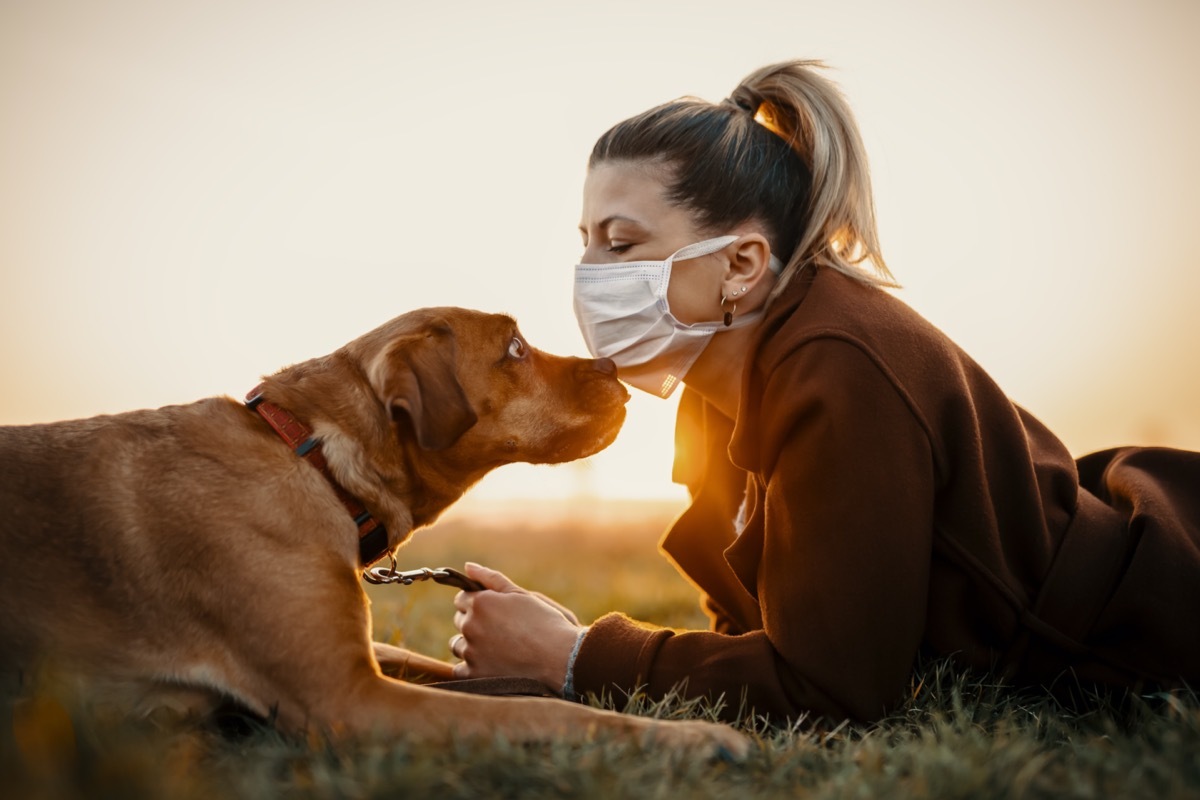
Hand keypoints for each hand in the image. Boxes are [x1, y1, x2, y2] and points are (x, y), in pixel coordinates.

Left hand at [450, 562, 582, 692]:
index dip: (477, 602)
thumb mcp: (520, 594)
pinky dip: (471, 667)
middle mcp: (471, 626)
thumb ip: (491, 579)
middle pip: (459, 620)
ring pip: (457, 645)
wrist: (560, 657)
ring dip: (470, 644)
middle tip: (500, 629)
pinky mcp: (475, 674)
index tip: (493, 611)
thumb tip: (468, 567)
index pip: (461, 598)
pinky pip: (460, 670)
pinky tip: (490, 665)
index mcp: (481, 603)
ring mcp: (471, 651)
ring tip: (496, 648)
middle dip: (474, 622)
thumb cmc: (544, 622)